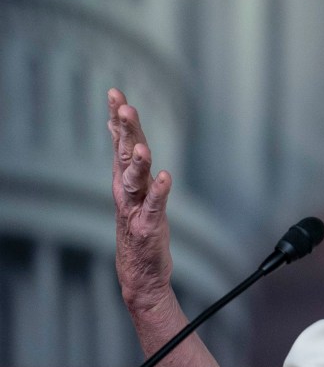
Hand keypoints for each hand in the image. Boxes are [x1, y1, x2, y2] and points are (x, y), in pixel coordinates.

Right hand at [109, 88, 176, 315]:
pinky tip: (165, 177)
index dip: (117, 118)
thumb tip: (125, 131)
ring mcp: (135, 208)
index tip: (115, 93)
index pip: (121, 142)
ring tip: (143, 147)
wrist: (140, 273)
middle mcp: (126, 191)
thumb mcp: (133, 189)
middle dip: (126, 130)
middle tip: (125, 106)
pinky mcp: (149, 226)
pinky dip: (159, 192)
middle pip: (125, 154)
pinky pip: (154, 206)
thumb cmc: (139, 226)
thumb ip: (130, 160)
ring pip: (135, 181)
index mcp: (124, 179)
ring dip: (139, 163)